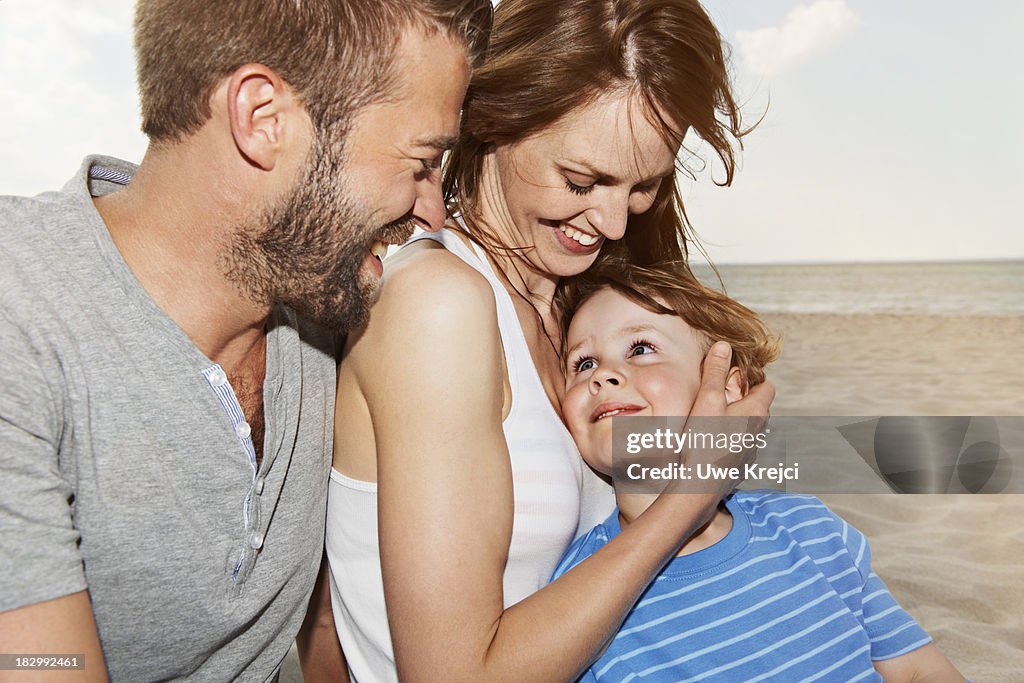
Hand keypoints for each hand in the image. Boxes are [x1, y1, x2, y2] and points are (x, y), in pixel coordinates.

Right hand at [668, 341, 774, 499]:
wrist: (698, 487)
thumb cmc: (703, 442)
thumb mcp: (706, 399)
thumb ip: (715, 372)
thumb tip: (723, 346)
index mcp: (755, 411)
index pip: (767, 386)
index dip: (752, 378)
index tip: (732, 376)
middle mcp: (758, 430)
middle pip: (758, 406)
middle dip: (741, 397)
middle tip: (717, 394)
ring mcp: (751, 450)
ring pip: (748, 426)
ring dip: (735, 418)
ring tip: (711, 417)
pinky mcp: (740, 465)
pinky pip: (740, 444)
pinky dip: (729, 437)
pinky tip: (709, 441)